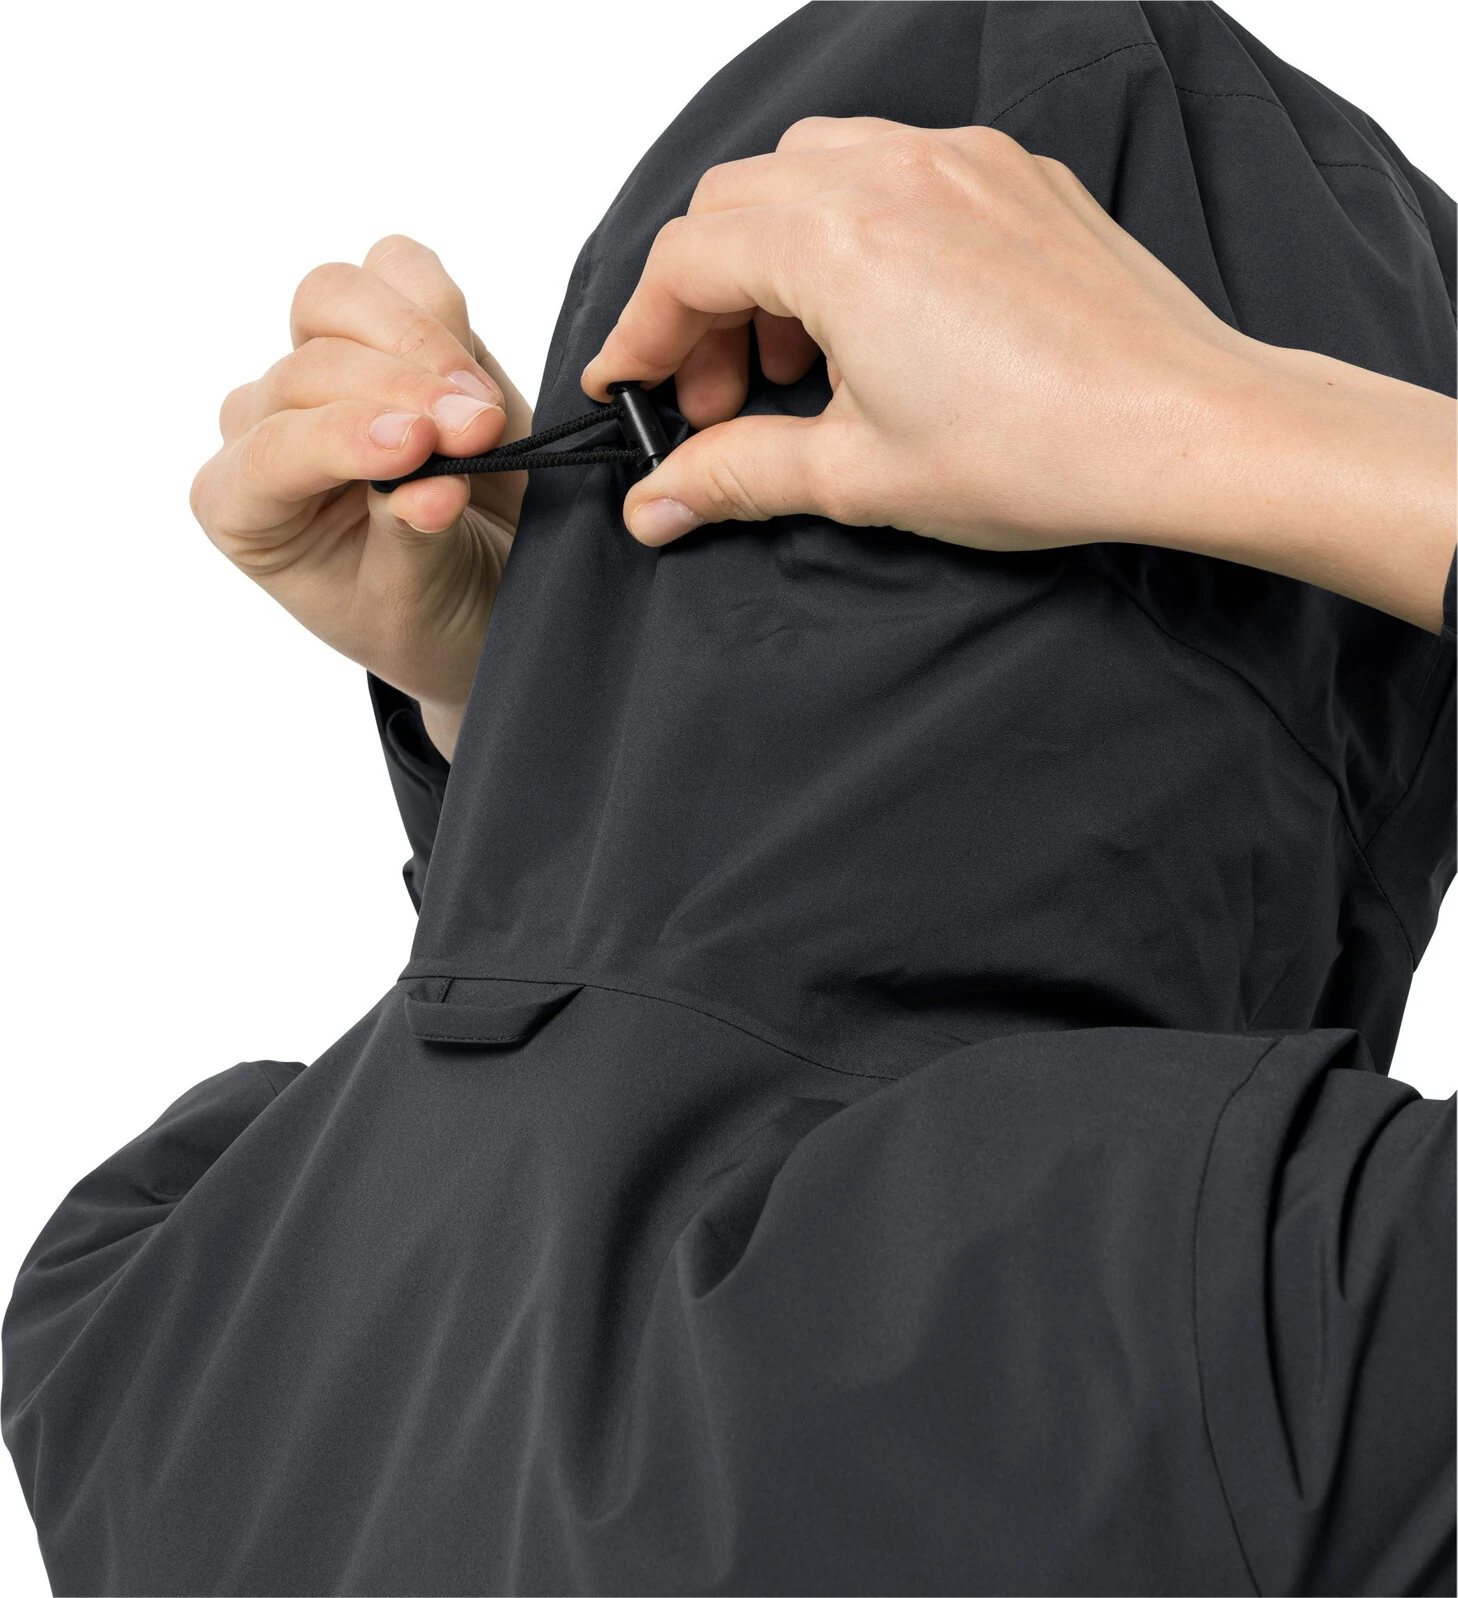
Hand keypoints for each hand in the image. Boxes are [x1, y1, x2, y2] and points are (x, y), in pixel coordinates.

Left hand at [192, 235, 533, 759]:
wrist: (483, 601)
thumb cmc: (427, 618)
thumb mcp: (412, 605)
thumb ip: (411, 541)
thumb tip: (433, 488)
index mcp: (243, 506)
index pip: (274, 448)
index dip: (344, 438)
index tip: (418, 449)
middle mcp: (267, 427)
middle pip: (311, 364)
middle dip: (403, 392)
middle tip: (482, 432)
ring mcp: (323, 371)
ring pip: (336, 298)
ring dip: (420, 339)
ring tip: (484, 411)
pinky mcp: (389, 334)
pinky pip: (397, 271)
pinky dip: (438, 303)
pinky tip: (473, 375)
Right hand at [583, 118, 1454, 631]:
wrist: (1189, 429)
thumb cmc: (1046, 449)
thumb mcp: (860, 477)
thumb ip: (738, 474)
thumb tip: (660, 499)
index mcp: (839, 239)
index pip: (687, 261)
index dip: (641, 332)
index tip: (629, 387)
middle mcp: (893, 173)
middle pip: (737, 205)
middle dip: (703, 301)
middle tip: (717, 397)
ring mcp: (960, 163)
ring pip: (810, 174)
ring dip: (773, 260)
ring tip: (796, 363)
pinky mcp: (1012, 177)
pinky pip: (893, 174)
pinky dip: (850, 235)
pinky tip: (874, 320)